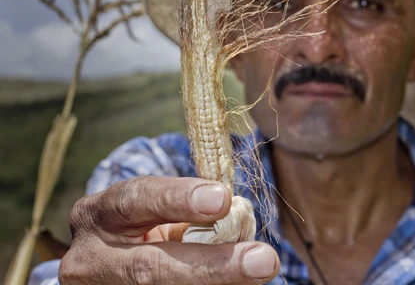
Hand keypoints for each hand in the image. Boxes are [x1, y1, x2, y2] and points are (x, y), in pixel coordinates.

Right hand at [59, 177, 279, 283]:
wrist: (106, 270)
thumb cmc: (141, 228)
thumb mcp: (150, 213)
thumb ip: (186, 212)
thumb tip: (240, 218)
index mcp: (99, 215)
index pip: (135, 200)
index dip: (178, 199)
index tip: (223, 199)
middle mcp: (90, 259)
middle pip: (151, 268)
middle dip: (212, 266)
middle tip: (263, 260)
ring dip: (217, 284)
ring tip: (258, 275)